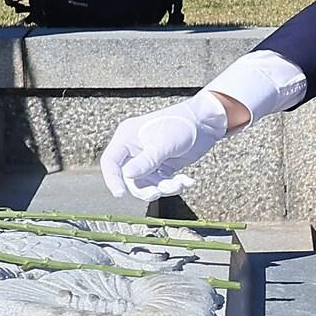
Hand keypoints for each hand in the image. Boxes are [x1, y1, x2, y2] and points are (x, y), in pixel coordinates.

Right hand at [100, 91, 227, 199]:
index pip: (110, 162)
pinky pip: (163, 183)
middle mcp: (135, 150)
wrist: (205, 122)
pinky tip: (188, 181)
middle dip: (146, 188)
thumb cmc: (180, 124)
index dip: (112, 179)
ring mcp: (149, 159)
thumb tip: (127, 176)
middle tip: (159, 192)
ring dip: (165, 187)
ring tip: (180, 183)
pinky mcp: (164, 166)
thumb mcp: (162, 144)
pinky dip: (175, 185)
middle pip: (131, 179)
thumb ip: (145, 162)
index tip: (120, 194)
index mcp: (126, 138)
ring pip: (148, 184)